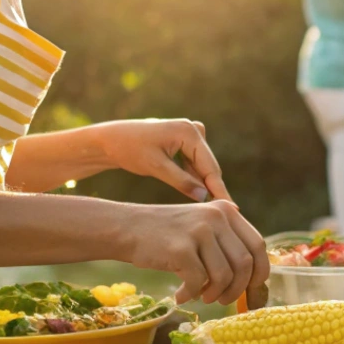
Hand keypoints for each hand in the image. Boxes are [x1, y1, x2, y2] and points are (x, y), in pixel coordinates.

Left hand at [98, 119, 230, 202]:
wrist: (111, 139)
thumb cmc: (130, 150)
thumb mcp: (156, 168)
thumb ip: (181, 182)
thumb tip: (204, 197)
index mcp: (189, 132)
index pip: (210, 167)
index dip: (219, 189)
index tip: (232, 208)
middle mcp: (194, 129)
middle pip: (209, 166)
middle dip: (214, 188)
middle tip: (228, 214)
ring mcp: (190, 133)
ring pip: (202, 167)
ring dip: (202, 184)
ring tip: (212, 208)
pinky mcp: (185, 141)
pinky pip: (194, 164)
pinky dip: (193, 178)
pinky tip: (195, 194)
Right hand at [125, 199, 269, 305]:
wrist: (126, 228)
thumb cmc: (167, 234)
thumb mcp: (202, 226)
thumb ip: (227, 242)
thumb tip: (255, 277)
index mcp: (226, 211)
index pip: (258, 245)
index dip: (259, 272)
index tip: (251, 290)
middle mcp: (216, 217)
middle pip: (245, 264)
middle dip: (237, 289)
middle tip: (222, 300)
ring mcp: (198, 231)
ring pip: (224, 276)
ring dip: (214, 294)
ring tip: (201, 295)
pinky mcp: (180, 249)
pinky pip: (198, 282)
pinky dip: (191, 294)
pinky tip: (181, 294)